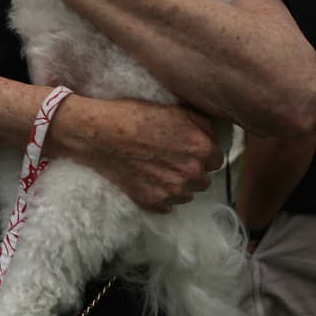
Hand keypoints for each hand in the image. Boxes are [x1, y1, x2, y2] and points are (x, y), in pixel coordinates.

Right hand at [59, 97, 221, 213]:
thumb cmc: (134, 117)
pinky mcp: (154, 202)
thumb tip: (212, 137)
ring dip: (177, 184)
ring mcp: (173, 191)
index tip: (185, 149)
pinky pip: (168, 205)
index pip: (216, 160)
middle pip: (203, 180)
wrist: (99, 134)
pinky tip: (147, 179)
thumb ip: (202, 124)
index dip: (201, 153)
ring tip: (156, 168)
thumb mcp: (175, 109)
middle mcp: (191, 173)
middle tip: (169, 158)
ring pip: (186, 194)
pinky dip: (160, 195)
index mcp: (201, 148)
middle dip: (191, 170)